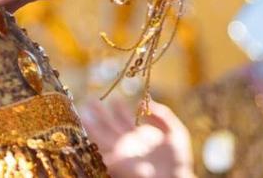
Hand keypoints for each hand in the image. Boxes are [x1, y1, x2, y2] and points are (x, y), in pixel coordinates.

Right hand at [77, 99, 194, 177]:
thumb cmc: (178, 160)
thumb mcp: (176, 133)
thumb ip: (164, 116)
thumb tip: (148, 102)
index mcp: (142, 137)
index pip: (126, 120)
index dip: (119, 108)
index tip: (113, 98)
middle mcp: (129, 144)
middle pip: (111, 126)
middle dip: (100, 113)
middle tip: (91, 99)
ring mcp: (121, 153)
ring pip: (102, 136)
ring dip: (92, 124)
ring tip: (84, 111)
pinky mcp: (116, 164)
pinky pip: (100, 152)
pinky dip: (91, 142)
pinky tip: (84, 132)